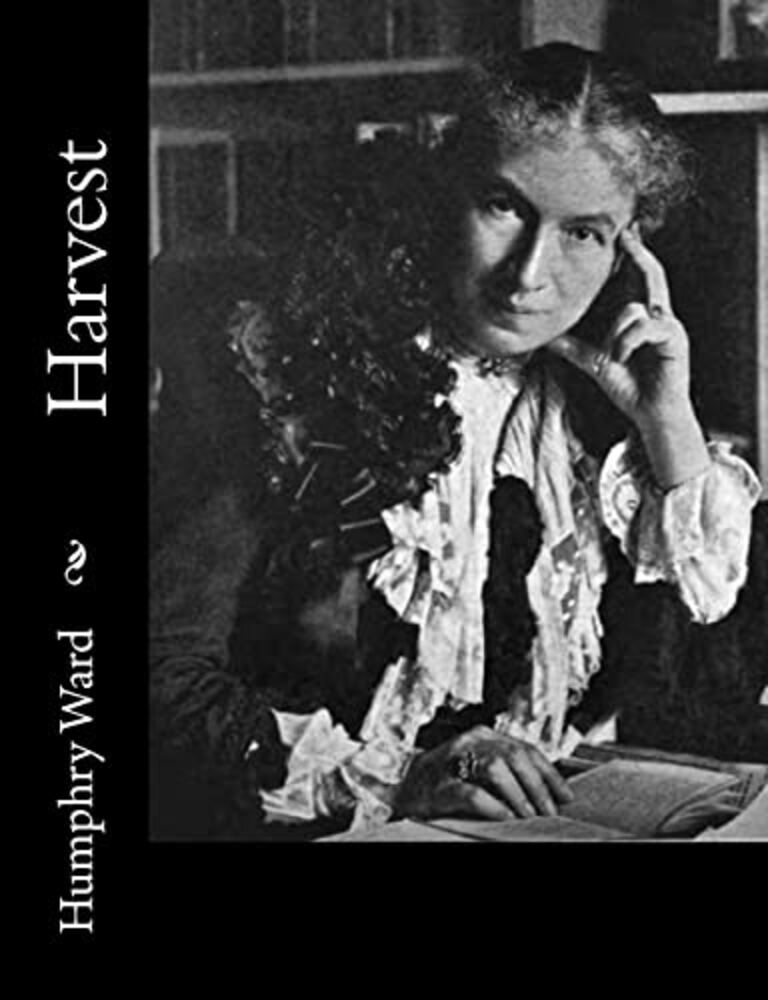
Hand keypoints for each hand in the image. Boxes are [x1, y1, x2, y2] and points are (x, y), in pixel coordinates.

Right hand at [393, 726, 573, 820]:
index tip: (565, 796)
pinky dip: (493, 806)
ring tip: (527, 814)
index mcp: (482, 736)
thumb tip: (548, 791)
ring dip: (517, 794)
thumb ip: (506, 771)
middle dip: (537, 785)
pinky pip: (471, 793)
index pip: (525, 749)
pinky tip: (504, 817)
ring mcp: (451, 762)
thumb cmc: (444, 781)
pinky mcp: (438, 787)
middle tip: (548, 810)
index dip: (549, 774)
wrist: (400, 789)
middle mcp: (468, 742)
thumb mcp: (477, 768)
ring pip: (495, 768)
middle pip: (514, 755)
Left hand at [547, 229, 710, 487]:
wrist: (650, 414)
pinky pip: (644, 327)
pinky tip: (622, 357)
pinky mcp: (674, 339)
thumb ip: (573, 347)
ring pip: (633, 309)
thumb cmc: (630, 386)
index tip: (621, 235)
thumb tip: (545, 338)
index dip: (633, 256)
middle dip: (639, 253)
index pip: (639, 278)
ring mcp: (668, 327)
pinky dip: (627, 342)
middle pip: (652, 274)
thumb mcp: (595, 361)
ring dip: (615, 333)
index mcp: (642, 317)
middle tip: (626, 234)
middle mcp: (659, 316)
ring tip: (614, 356)